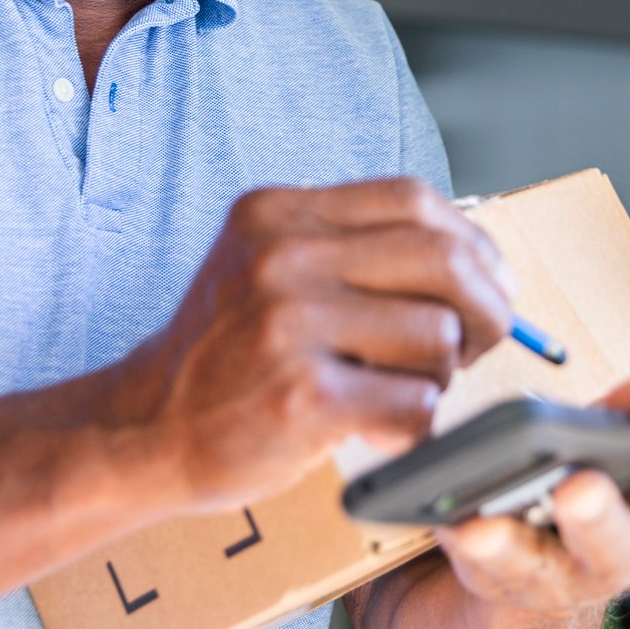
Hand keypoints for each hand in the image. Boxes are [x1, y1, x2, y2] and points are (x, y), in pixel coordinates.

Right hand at [112, 178, 514, 509]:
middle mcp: (280, 256)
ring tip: (392, 390)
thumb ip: (350, 250)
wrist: (142, 430)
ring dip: (438, 375)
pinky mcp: (302, 398)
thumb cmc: (225, 357)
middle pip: (444, 259)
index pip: (413, 198)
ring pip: (438, 335)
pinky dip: (412, 424)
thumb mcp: (267, 267)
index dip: (470, 242)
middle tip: (479, 344)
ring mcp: (288, 325)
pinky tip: (371, 427)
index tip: (487, 281)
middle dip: (487, 308)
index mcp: (278, 212)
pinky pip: (415, 402)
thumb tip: (477, 262)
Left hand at [434, 405, 629, 614]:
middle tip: (579, 488)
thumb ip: (628, 424)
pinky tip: (448, 528)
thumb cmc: (593, 481)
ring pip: (543, 570)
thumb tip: (613, 393)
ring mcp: (568, 582)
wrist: (544, 566)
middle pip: (619, 543)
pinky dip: (464, 550)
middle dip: (599, 516)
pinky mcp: (514, 591)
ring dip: (514, 547)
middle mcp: (625, 552)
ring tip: (484, 528)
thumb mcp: (622, 449)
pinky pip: (487, 574)